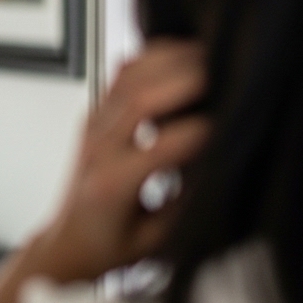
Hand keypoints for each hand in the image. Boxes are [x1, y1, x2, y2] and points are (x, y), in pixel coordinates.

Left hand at [36, 39, 210, 279]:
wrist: (70, 242)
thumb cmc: (112, 246)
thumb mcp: (158, 239)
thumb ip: (187, 204)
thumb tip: (222, 164)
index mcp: (112, 185)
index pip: (163, 146)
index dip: (205, 133)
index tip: (233, 128)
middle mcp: (98, 148)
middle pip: (143, 97)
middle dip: (191, 80)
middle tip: (228, 73)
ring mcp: (93, 125)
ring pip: (131, 75)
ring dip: (174, 60)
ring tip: (211, 58)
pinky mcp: (95, 113)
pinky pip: (123, 73)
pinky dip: (155, 56)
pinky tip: (183, 56)